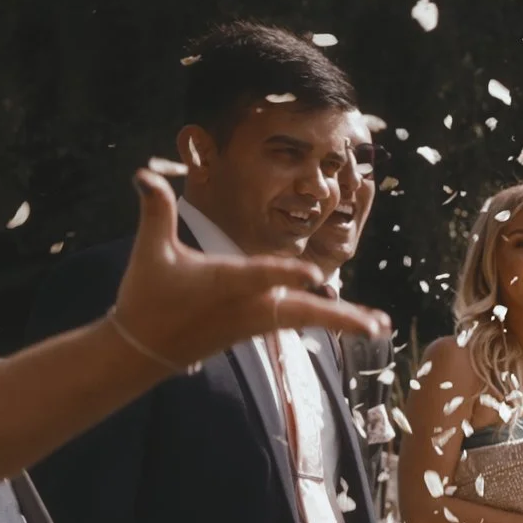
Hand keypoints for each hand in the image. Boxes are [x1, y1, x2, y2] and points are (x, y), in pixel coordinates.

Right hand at [108, 169, 385, 368]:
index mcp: (224, 282)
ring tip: (381, 327)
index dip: (286, 275)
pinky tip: (357, 324)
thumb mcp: (150, 251)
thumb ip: (155, 210)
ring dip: (344, 322)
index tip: (316, 276)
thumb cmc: (147, 296)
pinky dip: (327, 324)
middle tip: (377, 326)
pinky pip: (299, 325)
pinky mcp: (257, 331)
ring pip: (307, 321)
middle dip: (340, 318)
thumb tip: (142, 172)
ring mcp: (256, 322)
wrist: (142, 349)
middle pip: (301, 312)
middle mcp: (248, 305)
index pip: (260, 276)